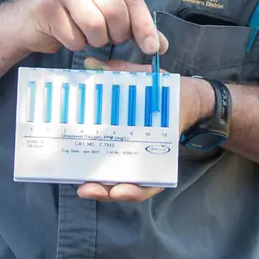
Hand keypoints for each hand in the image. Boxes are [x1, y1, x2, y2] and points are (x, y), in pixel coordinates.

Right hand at [18, 0, 165, 56]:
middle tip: (109, 37)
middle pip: (115, 11)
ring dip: (96, 40)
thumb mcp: (109, 14)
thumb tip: (160, 45)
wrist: (33, 20)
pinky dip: (76, 44)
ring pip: (95, 25)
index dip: (143, 24)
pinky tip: (69, 35)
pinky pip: (74, 37)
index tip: (152, 47)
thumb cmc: (76, 14)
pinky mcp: (48, 6)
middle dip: (116, 34)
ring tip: (88, 35)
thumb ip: (135, 26)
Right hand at [71, 59, 213, 203]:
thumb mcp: (136, 79)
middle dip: (94, 188)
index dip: (77, 166)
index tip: (68, 169)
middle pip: (104, 178)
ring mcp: (142, 162)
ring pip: (125, 186)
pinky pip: (150, 185)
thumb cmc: (160, 91)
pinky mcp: (160, 166)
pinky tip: (129, 189)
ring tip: (112, 192)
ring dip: (116, 193)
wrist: (191, 96)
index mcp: (112, 136)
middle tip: (85, 188)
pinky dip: (140, 190)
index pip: (91, 155)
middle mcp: (124, 154)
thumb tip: (90, 65)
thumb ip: (115, 73)